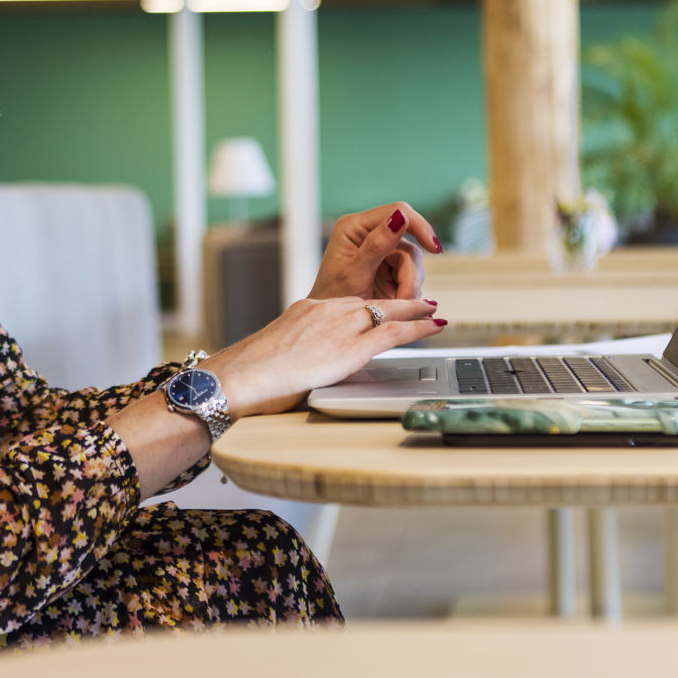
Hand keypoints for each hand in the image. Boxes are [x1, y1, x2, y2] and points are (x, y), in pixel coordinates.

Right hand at [204, 295, 444, 417]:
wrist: (241, 376)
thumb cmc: (250, 372)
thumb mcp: (280, 351)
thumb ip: (301, 352)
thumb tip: (309, 367)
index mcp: (308, 310)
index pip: (349, 303)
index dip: (372, 306)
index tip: (384, 307)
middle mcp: (327, 311)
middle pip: (373, 302)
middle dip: (400, 302)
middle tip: (421, 302)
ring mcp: (340, 327)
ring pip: (389, 311)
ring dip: (416, 311)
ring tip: (433, 311)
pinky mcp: (351, 348)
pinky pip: (394, 333)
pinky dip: (419, 327)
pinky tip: (435, 326)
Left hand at [310, 202, 440, 301]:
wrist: (330, 324)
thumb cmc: (330, 298)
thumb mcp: (353, 274)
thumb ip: (376, 246)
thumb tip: (400, 217)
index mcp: (354, 227)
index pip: (397, 211)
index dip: (420, 226)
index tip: (435, 249)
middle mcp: (369, 234)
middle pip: (409, 244)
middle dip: (410, 274)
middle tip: (403, 298)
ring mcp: (381, 252)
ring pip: (413, 263)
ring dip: (410, 286)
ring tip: (393, 304)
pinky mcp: (389, 269)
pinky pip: (412, 276)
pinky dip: (409, 291)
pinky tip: (396, 302)